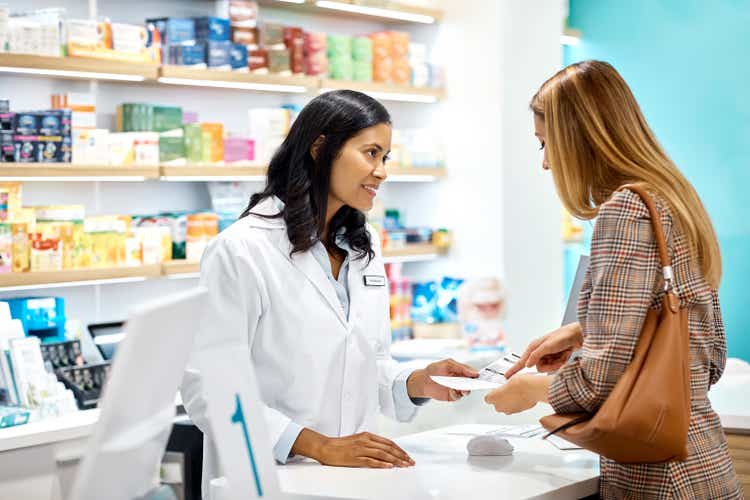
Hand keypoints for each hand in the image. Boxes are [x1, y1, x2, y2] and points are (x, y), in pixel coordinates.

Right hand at [292, 429, 414, 467]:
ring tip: (404, 465)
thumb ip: (369, 443)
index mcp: (367, 436)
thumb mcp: (357, 440)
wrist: (325, 447)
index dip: (399, 449)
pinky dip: (382, 464)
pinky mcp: (355, 458)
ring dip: (395, 460)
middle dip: (401, 455)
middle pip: (388, 448)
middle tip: (410, 462)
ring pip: (383, 454)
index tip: (406, 455)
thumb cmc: (340, 445)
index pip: (388, 442)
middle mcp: (365, 441)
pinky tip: (389, 467)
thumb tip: (382, 450)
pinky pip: (371, 461)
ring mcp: (361, 449)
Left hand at [407, 358, 478, 400]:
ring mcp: (457, 388)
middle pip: (472, 383)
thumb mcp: (448, 364)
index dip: (477, 375)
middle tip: (473, 384)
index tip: (479, 376)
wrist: (423, 380)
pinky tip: (451, 390)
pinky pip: (458, 396)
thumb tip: (473, 372)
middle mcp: (461, 380)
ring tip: (462, 389)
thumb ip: (461, 367)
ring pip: (466, 391)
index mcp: (461, 371)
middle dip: (473, 384)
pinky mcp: (452, 395)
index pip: (472, 373)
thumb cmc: (435, 369)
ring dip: (465, 390)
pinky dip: (456, 394)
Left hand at [484, 374, 549, 413]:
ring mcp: (509, 410)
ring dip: (508, 402)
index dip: (492, 394)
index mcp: (493, 397)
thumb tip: (504, 387)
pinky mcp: (518, 412)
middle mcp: (500, 406)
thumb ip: (503, 387)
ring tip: (514, 393)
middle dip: (500, 398)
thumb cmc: (520, 383)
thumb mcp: (508, 380)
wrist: (533, 389)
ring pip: (505, 407)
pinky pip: (514, 408)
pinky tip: (520, 396)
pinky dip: (515, 404)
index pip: (487, 398)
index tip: (496, 390)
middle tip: (505, 391)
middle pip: (496, 404)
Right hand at [505, 322, 582, 377]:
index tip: (506, 376)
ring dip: (556, 363)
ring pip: (547, 368)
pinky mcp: (554, 357)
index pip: (521, 361)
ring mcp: (547, 355)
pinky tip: (565, 355)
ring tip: (562, 355)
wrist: (577, 335)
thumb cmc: (562, 337)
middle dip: (549, 365)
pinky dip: (561, 362)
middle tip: (557, 359)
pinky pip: (554, 366)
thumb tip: (527, 365)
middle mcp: (539, 352)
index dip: (514, 369)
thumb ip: (536, 356)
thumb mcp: (547, 346)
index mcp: (533, 347)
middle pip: (538, 367)